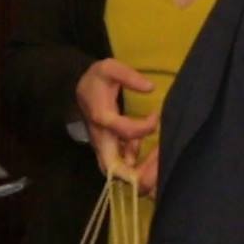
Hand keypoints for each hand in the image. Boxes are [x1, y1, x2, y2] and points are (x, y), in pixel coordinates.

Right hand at [76, 58, 159, 195]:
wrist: (82, 90)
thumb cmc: (97, 80)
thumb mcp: (109, 68)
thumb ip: (128, 76)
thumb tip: (150, 88)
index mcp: (101, 118)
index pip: (125, 131)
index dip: (144, 126)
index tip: (156, 115)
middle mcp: (101, 139)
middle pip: (116, 170)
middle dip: (140, 174)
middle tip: (161, 163)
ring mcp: (105, 148)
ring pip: (120, 176)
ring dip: (142, 175)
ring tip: (162, 164)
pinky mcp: (110, 151)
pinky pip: (124, 169)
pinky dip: (140, 168)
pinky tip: (153, 155)